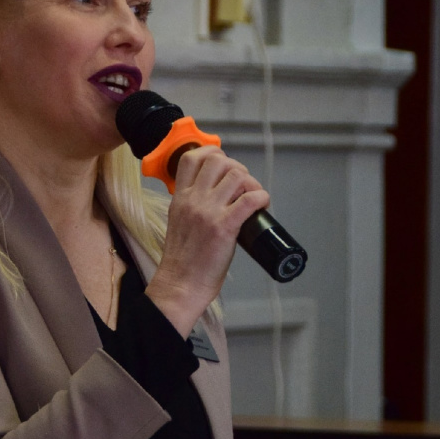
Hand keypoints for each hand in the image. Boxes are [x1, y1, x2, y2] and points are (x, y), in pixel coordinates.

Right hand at [145, 146, 269, 336]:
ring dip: (251, 182)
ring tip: (253, 197)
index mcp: (180, 198)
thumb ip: (190, 205)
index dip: (212, 153)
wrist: (180, 284)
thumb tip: (214, 196)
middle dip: (236, 167)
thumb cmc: (182, 260)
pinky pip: (249, 199)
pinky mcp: (224, 227)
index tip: (224, 165)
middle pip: (218, 160)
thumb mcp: (177, 222)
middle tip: (243, 185)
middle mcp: (193, 200)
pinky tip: (262, 205)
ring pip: (236, 175)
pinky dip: (261, 197)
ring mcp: (208, 212)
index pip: (191, 158)